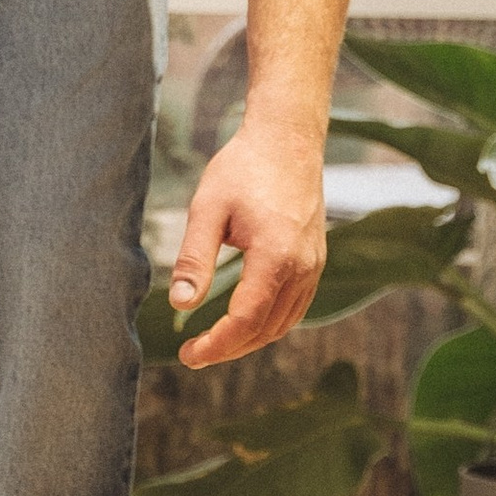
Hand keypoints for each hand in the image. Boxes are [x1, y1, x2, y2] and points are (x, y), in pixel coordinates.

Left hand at [168, 122, 326, 369]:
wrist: (287, 140)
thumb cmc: (243, 168)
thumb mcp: (207, 208)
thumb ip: (194, 258)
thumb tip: (179, 303)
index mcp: (275, 256)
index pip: (246, 320)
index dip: (216, 345)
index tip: (187, 355)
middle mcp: (302, 267)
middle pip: (266, 329)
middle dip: (228, 349)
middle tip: (193, 355)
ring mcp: (314, 265)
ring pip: (283, 324)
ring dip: (249, 340)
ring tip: (214, 342)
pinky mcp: (316, 261)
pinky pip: (295, 308)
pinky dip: (269, 324)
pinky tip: (244, 322)